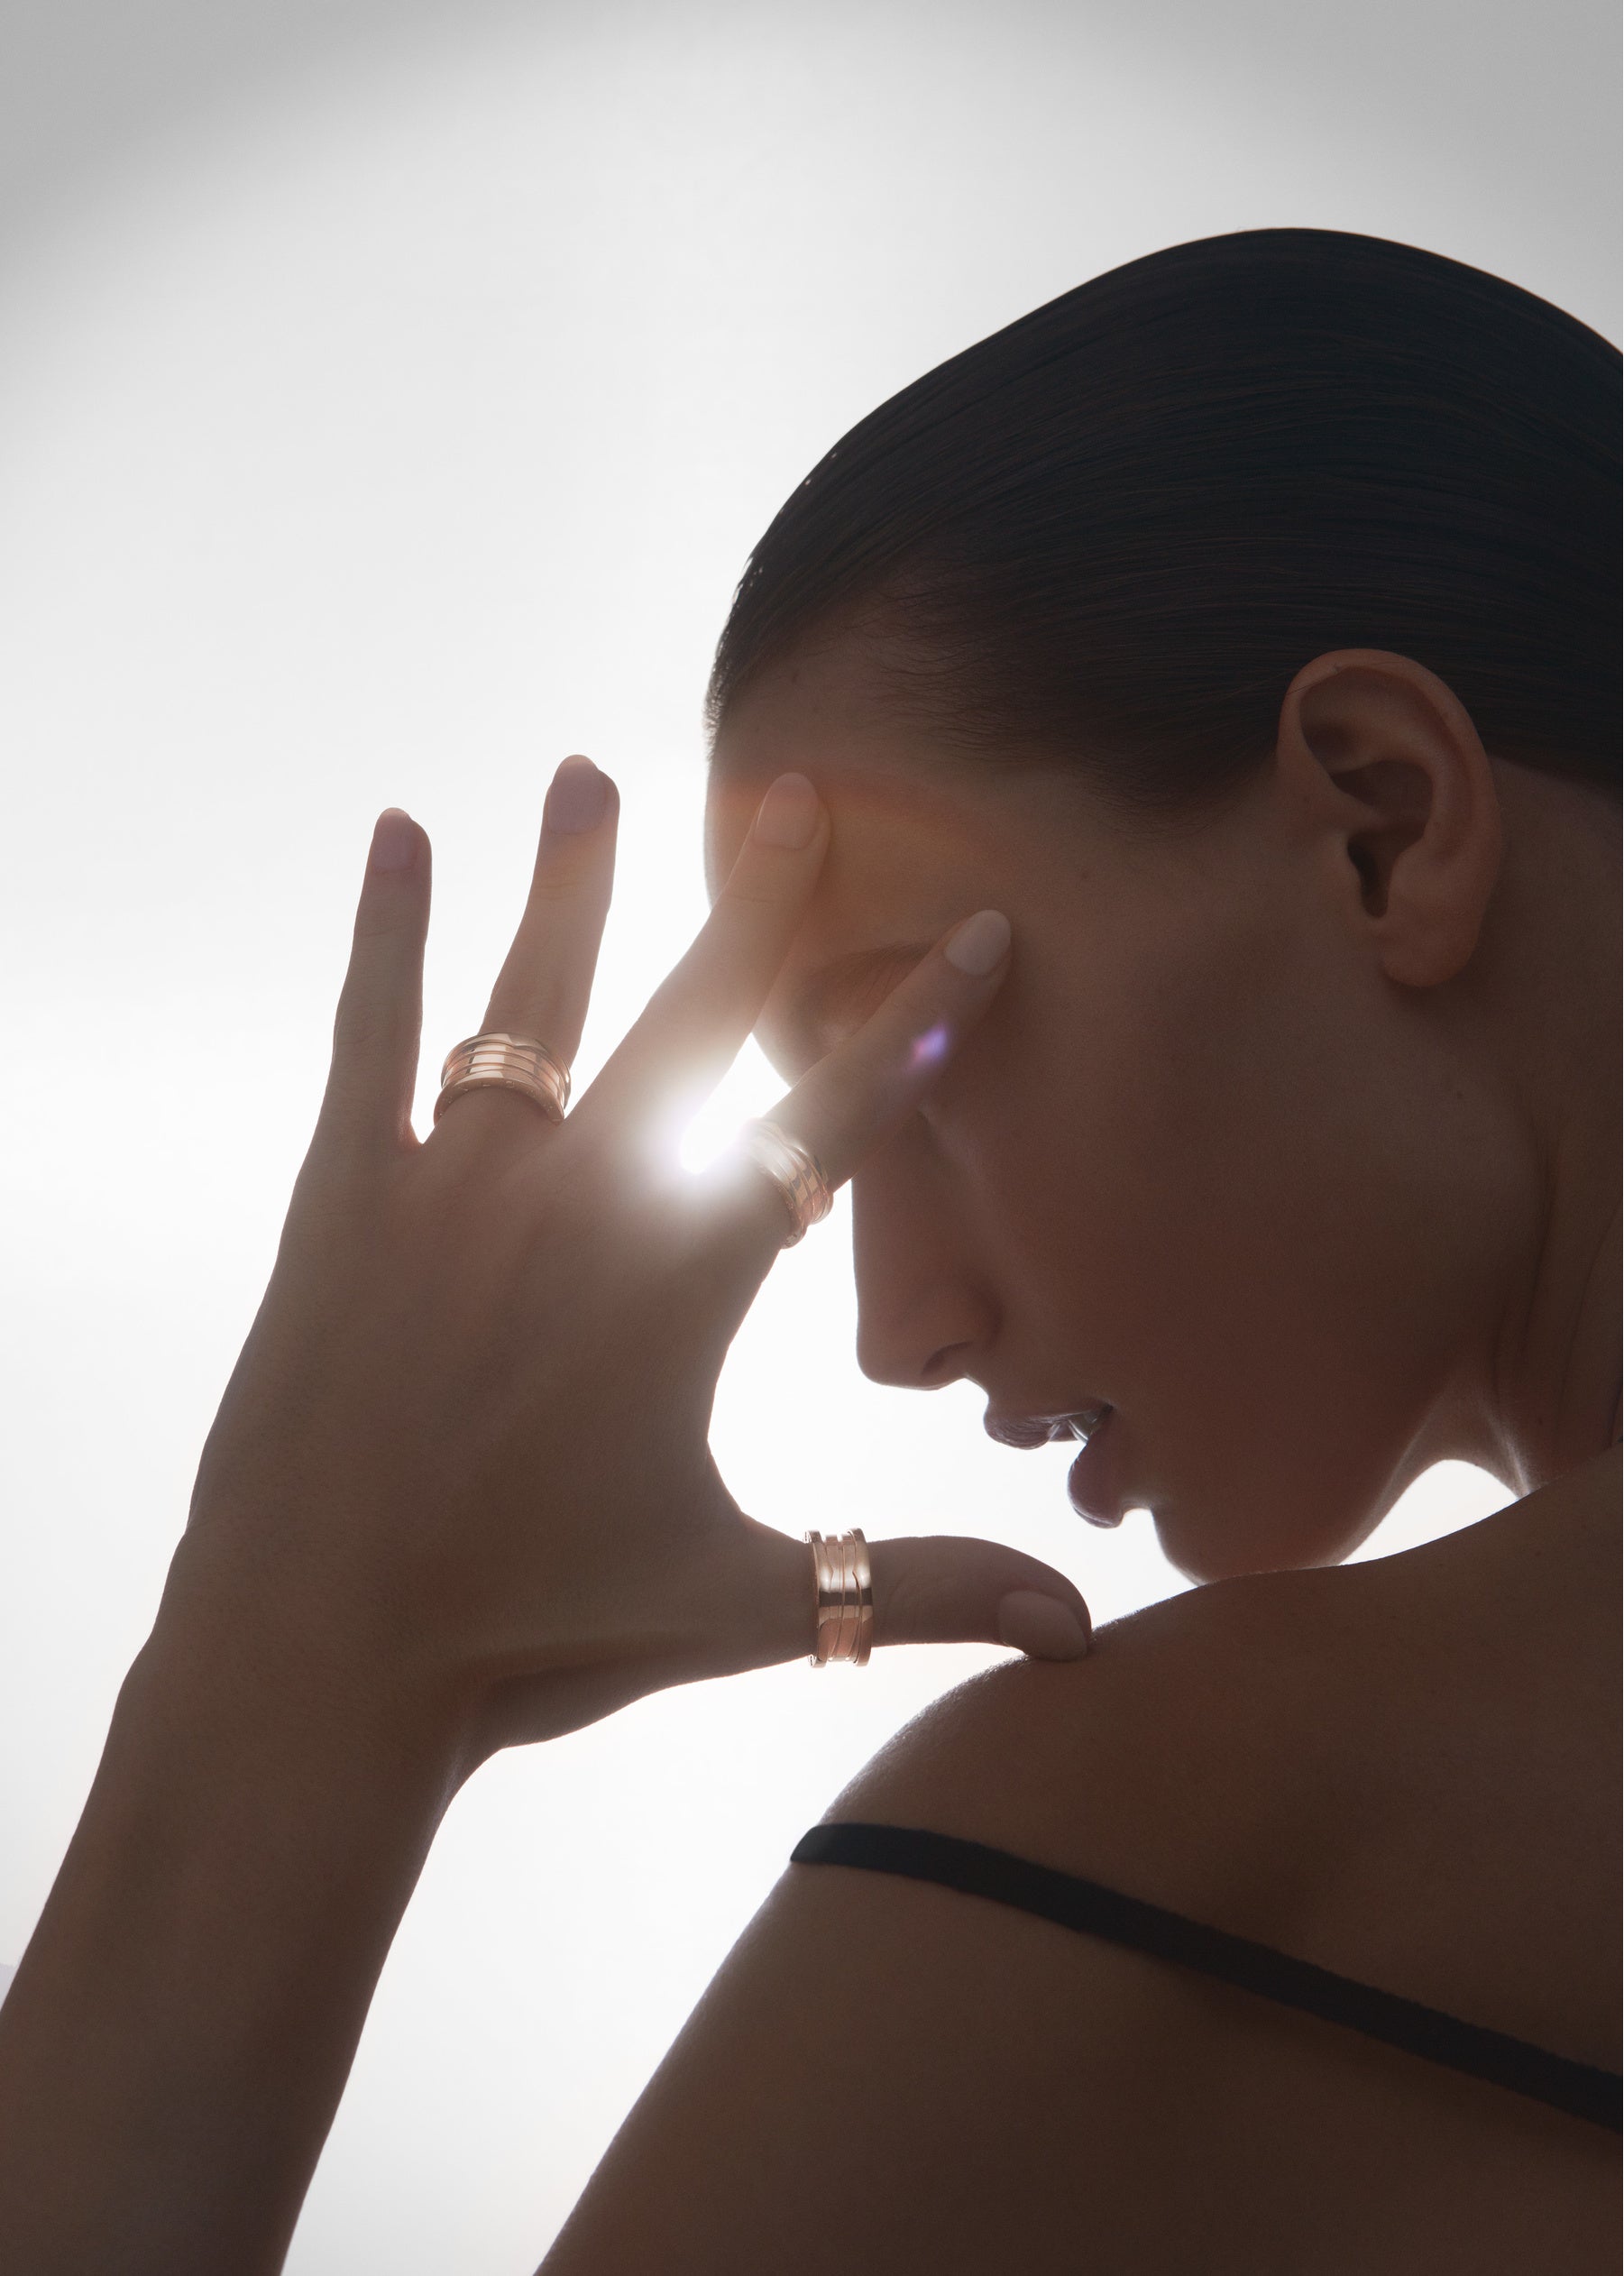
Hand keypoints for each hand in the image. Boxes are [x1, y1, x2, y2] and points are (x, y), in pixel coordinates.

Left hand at [172, 760, 1090, 1763]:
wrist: (319, 1658)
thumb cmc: (535, 1633)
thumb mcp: (741, 1605)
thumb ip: (916, 1586)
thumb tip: (1084, 1628)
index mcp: (682, 1284)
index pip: (831, 1122)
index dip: (916, 1023)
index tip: (980, 931)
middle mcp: (577, 1207)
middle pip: (689, 1021)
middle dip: (755, 905)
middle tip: (793, 790)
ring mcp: (452, 1192)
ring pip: (529, 1001)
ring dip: (568, 882)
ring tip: (587, 770)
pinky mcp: (347, 1205)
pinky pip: (371, 1039)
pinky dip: (385, 935)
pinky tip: (398, 835)